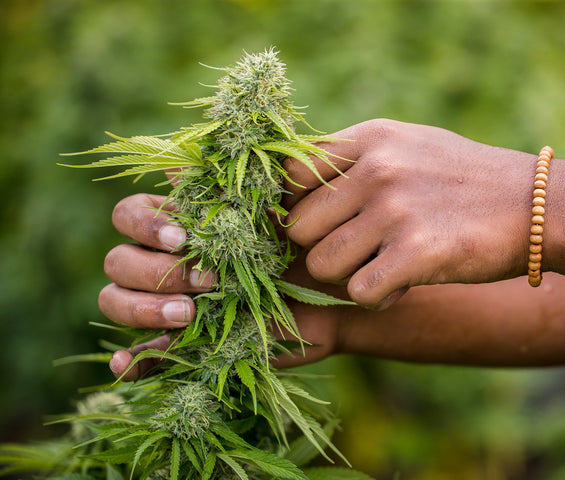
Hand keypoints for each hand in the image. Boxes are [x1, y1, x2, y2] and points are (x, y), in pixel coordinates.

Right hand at [100, 194, 342, 378]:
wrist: (328, 295)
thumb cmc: (298, 246)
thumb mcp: (270, 213)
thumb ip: (232, 191)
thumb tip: (178, 167)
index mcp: (177, 225)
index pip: (129, 215)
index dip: (144, 225)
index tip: (183, 238)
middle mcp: (164, 262)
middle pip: (119, 261)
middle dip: (156, 271)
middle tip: (208, 280)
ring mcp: (168, 304)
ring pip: (117, 301)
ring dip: (143, 308)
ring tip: (189, 314)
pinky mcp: (181, 344)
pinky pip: (140, 354)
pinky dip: (128, 360)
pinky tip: (125, 362)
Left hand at [283, 119, 536, 309]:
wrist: (537, 206)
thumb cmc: (464, 181)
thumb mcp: (408, 146)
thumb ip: (353, 160)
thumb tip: (290, 185)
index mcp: (371, 138)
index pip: (290, 174)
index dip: (296, 206)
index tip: (321, 223)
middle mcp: (377, 169)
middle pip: (299, 228)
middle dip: (322, 248)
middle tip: (359, 252)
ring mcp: (396, 210)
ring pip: (321, 265)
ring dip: (347, 276)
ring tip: (383, 266)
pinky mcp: (417, 253)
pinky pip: (358, 292)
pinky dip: (376, 297)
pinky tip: (402, 283)